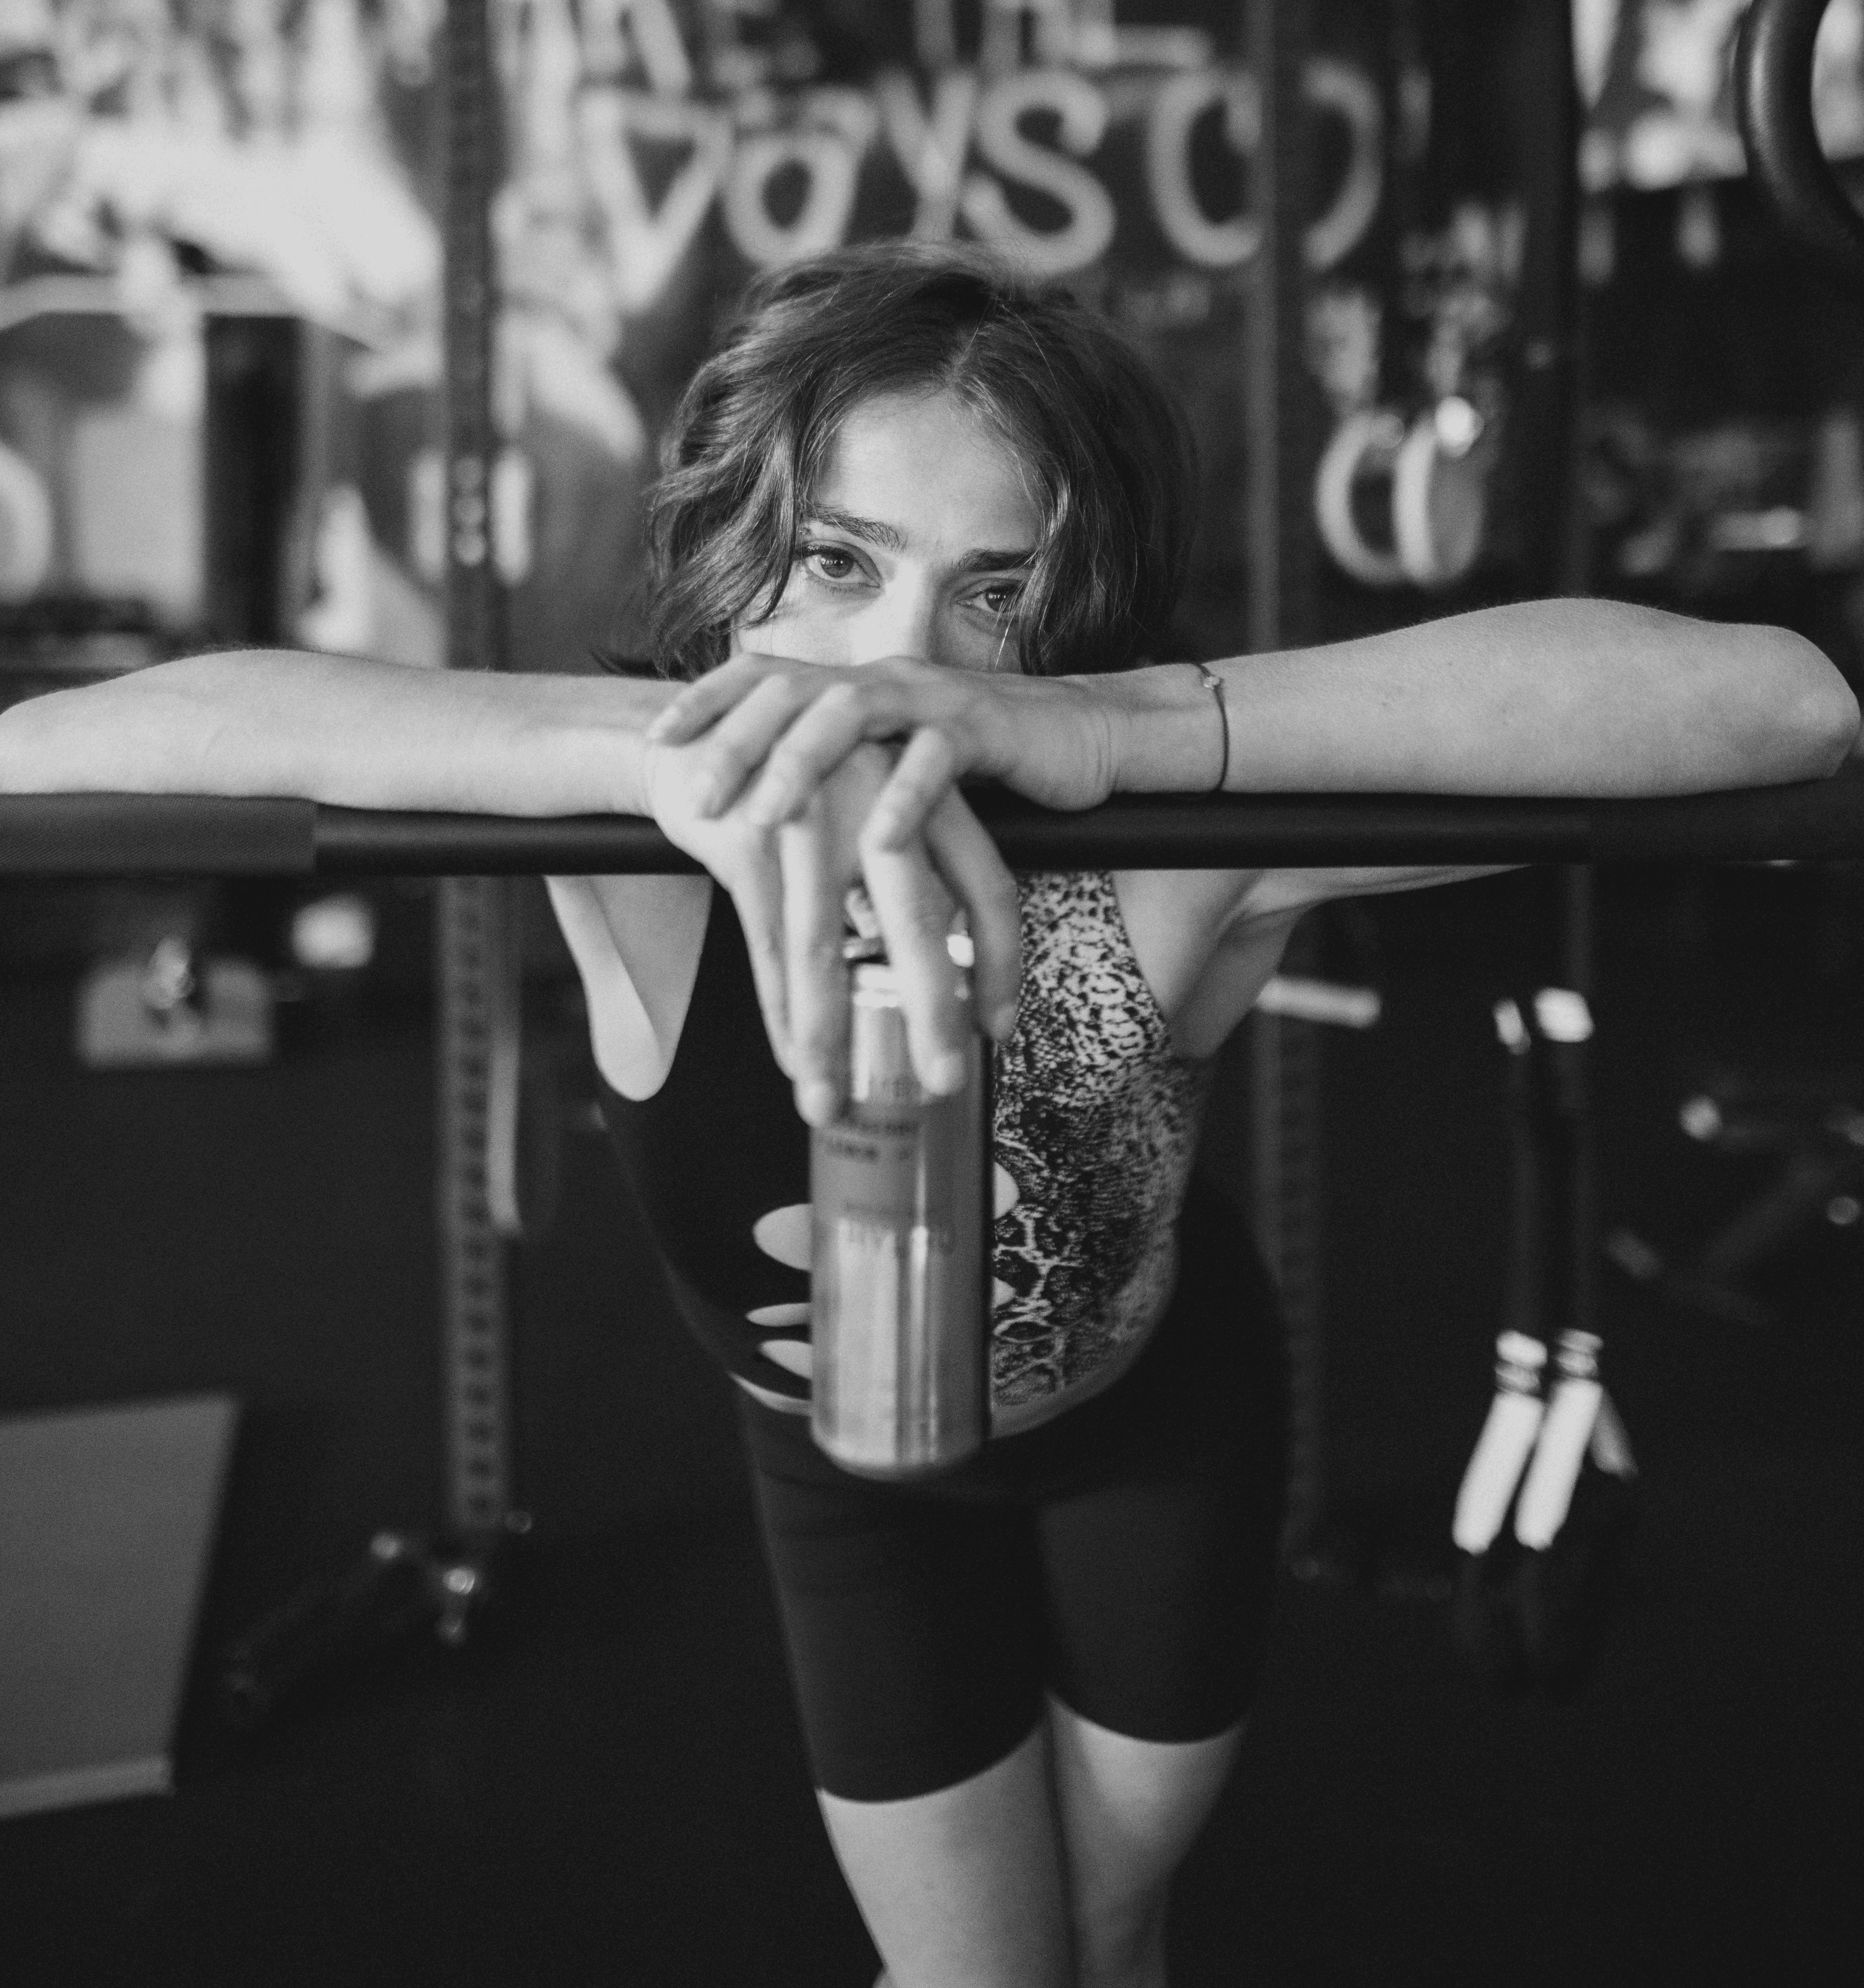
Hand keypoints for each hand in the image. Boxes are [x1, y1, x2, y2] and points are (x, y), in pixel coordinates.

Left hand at [644, 654, 1122, 838]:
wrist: (1082, 736)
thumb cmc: (983, 762)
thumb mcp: (894, 761)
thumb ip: (842, 773)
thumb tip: (771, 814)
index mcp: (856, 685)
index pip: (764, 678)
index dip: (705, 701)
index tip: (655, 742)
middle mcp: (885, 679)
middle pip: (791, 693)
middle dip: (733, 742)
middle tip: (692, 795)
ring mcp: (933, 699)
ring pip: (850, 715)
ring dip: (800, 766)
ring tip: (762, 817)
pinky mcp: (985, 728)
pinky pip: (937, 759)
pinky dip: (905, 798)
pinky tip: (879, 840)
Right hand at [644, 735, 1018, 1123]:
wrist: (699, 738)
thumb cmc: (795, 792)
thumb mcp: (866, 820)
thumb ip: (905, 884)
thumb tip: (934, 981)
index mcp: (924, 796)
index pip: (988, 882)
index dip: (1002, 961)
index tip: (998, 1028)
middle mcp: (876, 802)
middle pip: (917, 919)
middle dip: (932, 1011)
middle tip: (944, 1081)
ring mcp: (809, 820)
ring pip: (825, 949)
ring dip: (830, 1038)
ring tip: (831, 1106)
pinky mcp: (748, 841)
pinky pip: (768, 945)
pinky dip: (779, 1011)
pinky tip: (794, 1062)